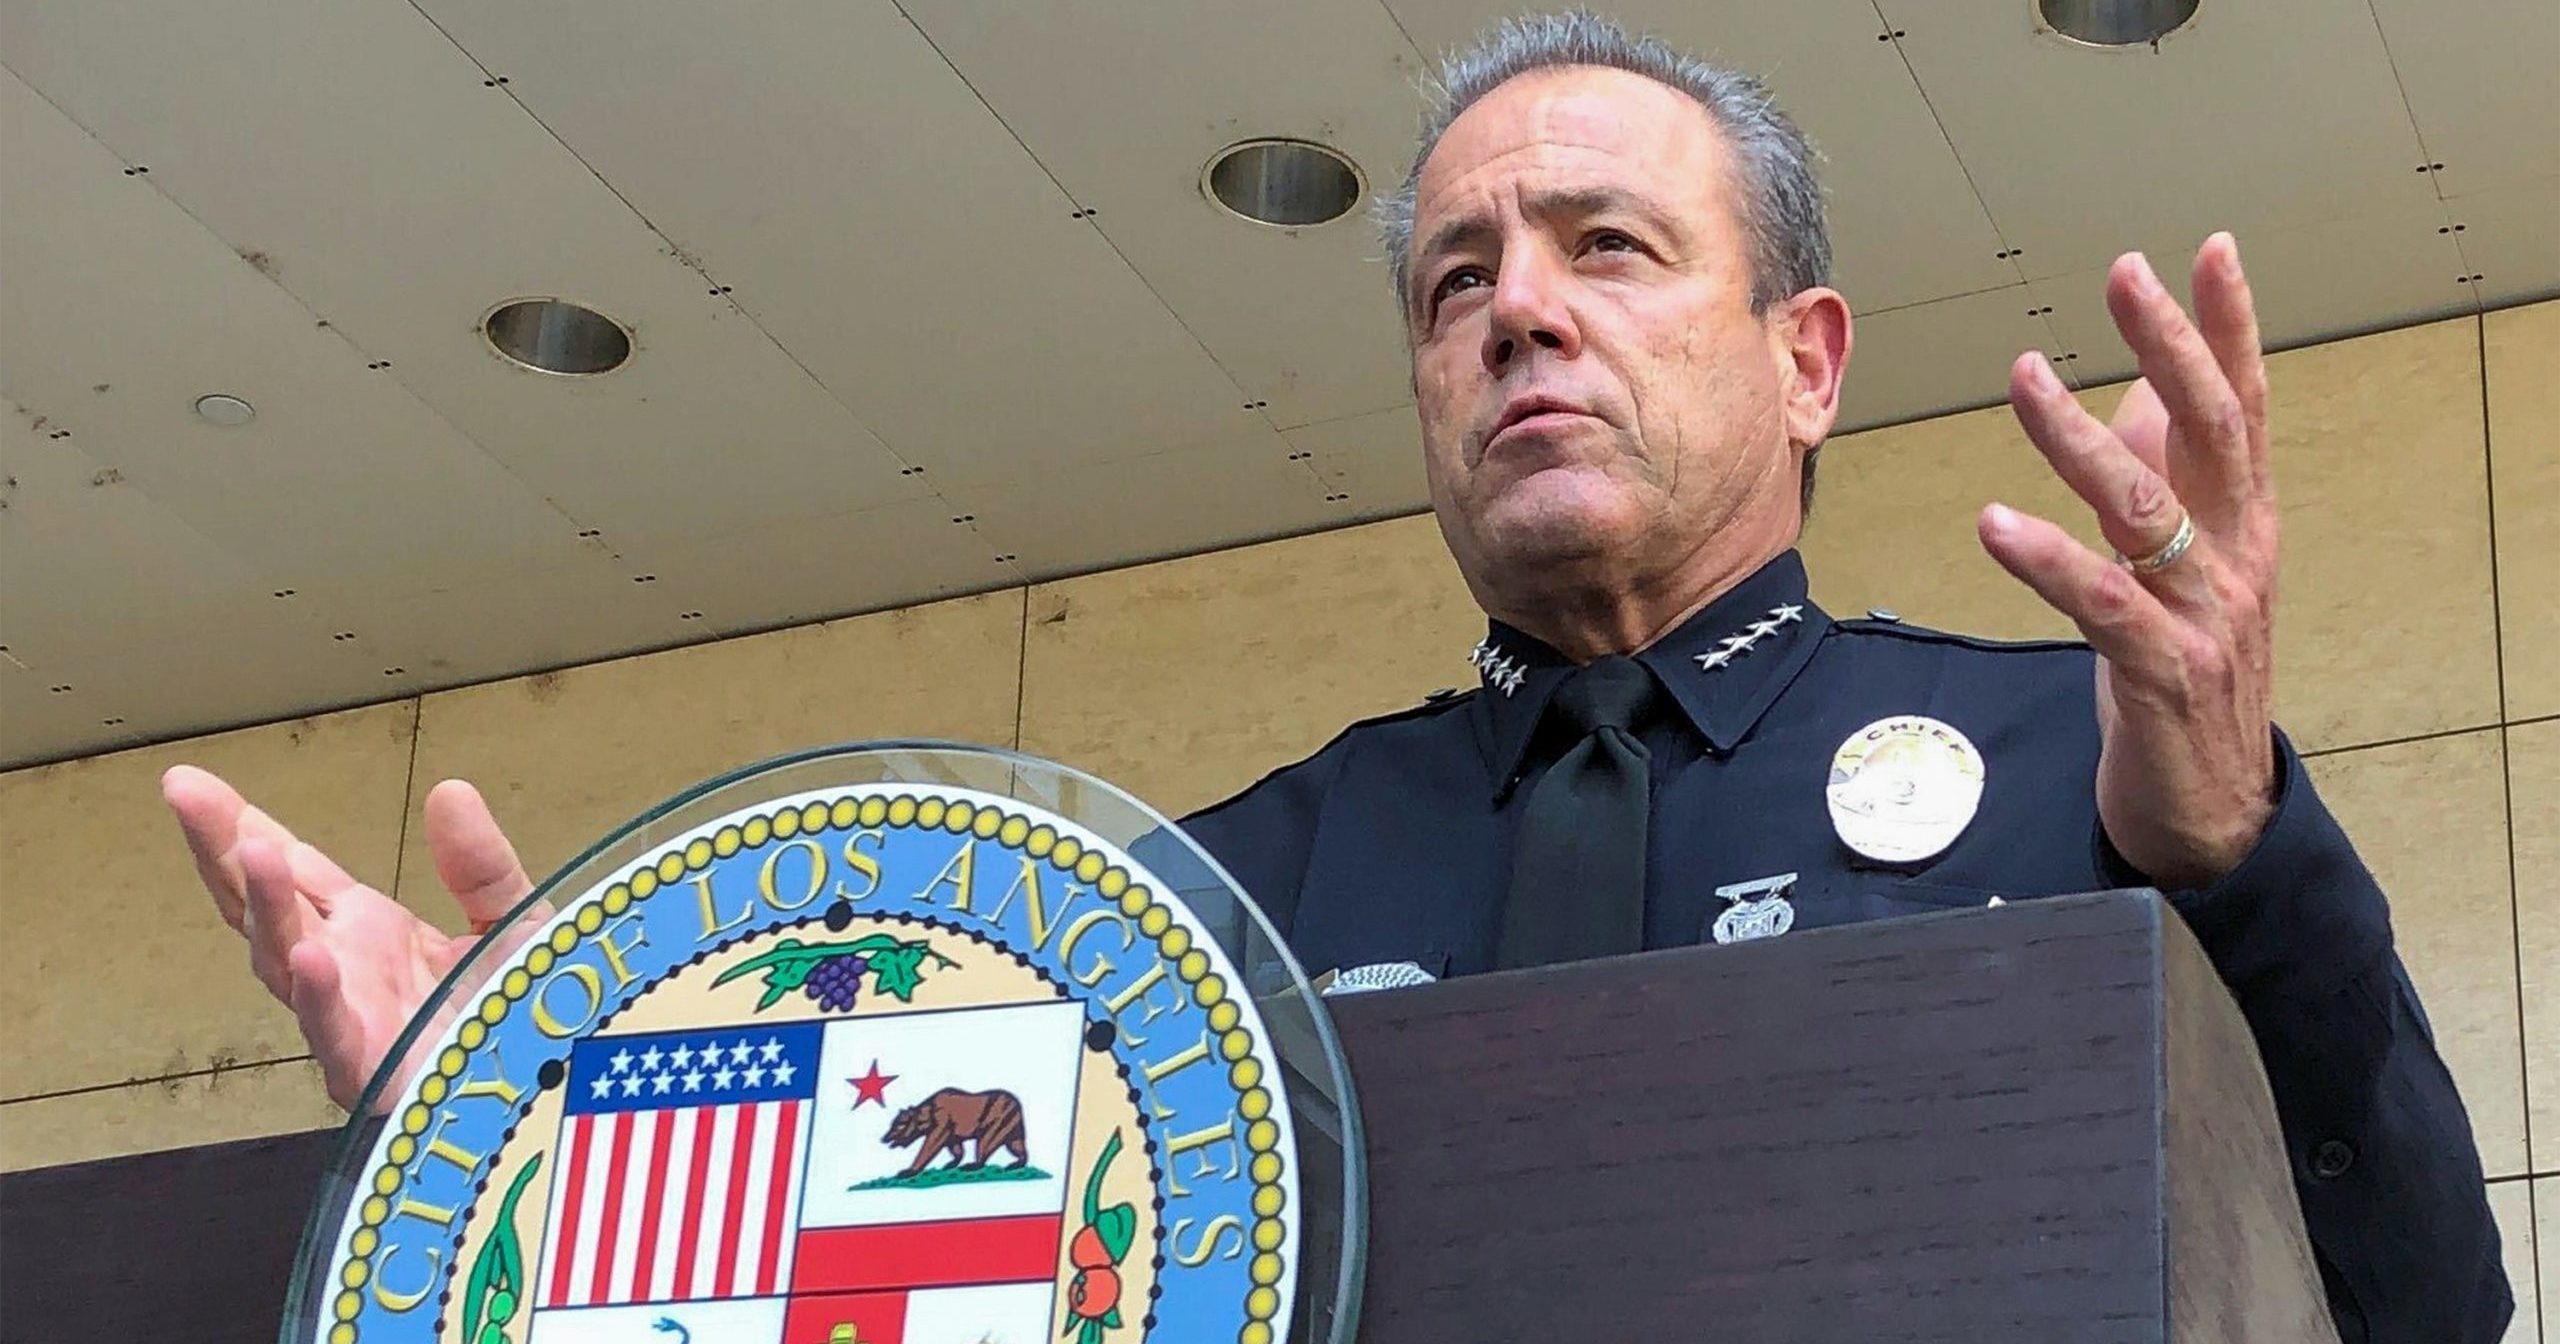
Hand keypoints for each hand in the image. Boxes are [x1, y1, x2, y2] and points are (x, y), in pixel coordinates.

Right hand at [162, 766, 545, 1110]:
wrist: (565, 1090)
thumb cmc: (530, 1016)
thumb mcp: (513, 921)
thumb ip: (481, 865)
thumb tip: (450, 790)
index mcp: (368, 932)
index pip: (293, 872)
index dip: (243, 828)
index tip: (191, 782)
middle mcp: (345, 972)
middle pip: (266, 907)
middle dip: (222, 851)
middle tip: (183, 792)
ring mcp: (350, 1022)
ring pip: (286, 963)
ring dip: (267, 908)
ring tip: (253, 851)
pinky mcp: (375, 1075)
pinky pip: (336, 1034)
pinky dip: (320, 996)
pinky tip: (313, 955)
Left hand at [1978, 233, 2278, 889]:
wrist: (2211, 809)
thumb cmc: (2183, 673)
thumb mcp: (2182, 568)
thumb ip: (2170, 479)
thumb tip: (2144, 392)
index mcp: (2241, 523)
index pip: (2243, 406)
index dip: (2230, 326)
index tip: (2210, 248)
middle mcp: (2235, 556)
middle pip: (2211, 430)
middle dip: (2172, 344)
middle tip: (2127, 274)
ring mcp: (2204, 614)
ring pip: (2145, 507)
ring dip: (2079, 437)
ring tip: (2024, 376)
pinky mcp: (2162, 671)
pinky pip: (2102, 601)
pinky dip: (2046, 558)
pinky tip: (1994, 522)